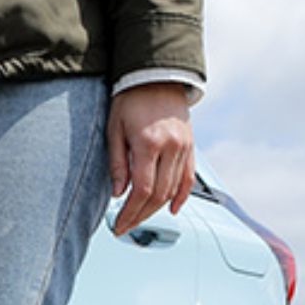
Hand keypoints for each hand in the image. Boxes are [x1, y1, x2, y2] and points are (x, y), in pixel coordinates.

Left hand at [108, 82, 194, 235]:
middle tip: (124, 227)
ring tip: (138, 219)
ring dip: (156, 209)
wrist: (157, 77)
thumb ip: (117, 163)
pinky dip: (181, 195)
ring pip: (173, 188)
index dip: (130, 212)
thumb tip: (118, 193)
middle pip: (158, 194)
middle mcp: (171, 147)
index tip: (118, 225)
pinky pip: (188, 176)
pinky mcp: (191, 145)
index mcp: (149, 143)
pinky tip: (171, 209)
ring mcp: (184, 147)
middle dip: (140, 215)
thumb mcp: (114, 130)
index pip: (142, 190)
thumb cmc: (130, 101)